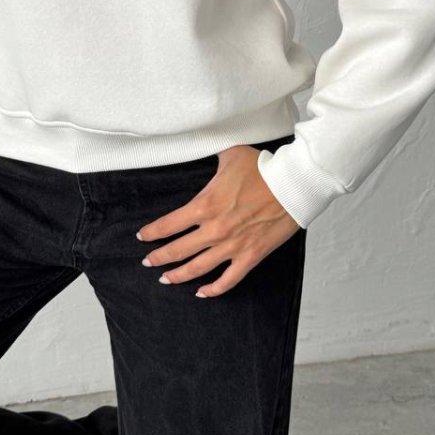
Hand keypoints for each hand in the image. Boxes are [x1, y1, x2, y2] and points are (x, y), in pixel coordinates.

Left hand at [137, 145, 301, 297]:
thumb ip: (209, 151)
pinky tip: (202, 293)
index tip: (142, 237)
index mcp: (205, 205)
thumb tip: (197, 141)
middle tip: (148, 262)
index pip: (168, 225)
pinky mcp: (250, 256)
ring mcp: (232, 246)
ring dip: (178, 276)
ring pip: (197, 268)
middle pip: (177, 250)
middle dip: (159, 258)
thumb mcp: (228, 153)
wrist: (292, 185)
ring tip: (166, 279)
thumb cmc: (262, 167)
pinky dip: (214, 290)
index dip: (152, 233)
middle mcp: (214, 230)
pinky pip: (228, 280)